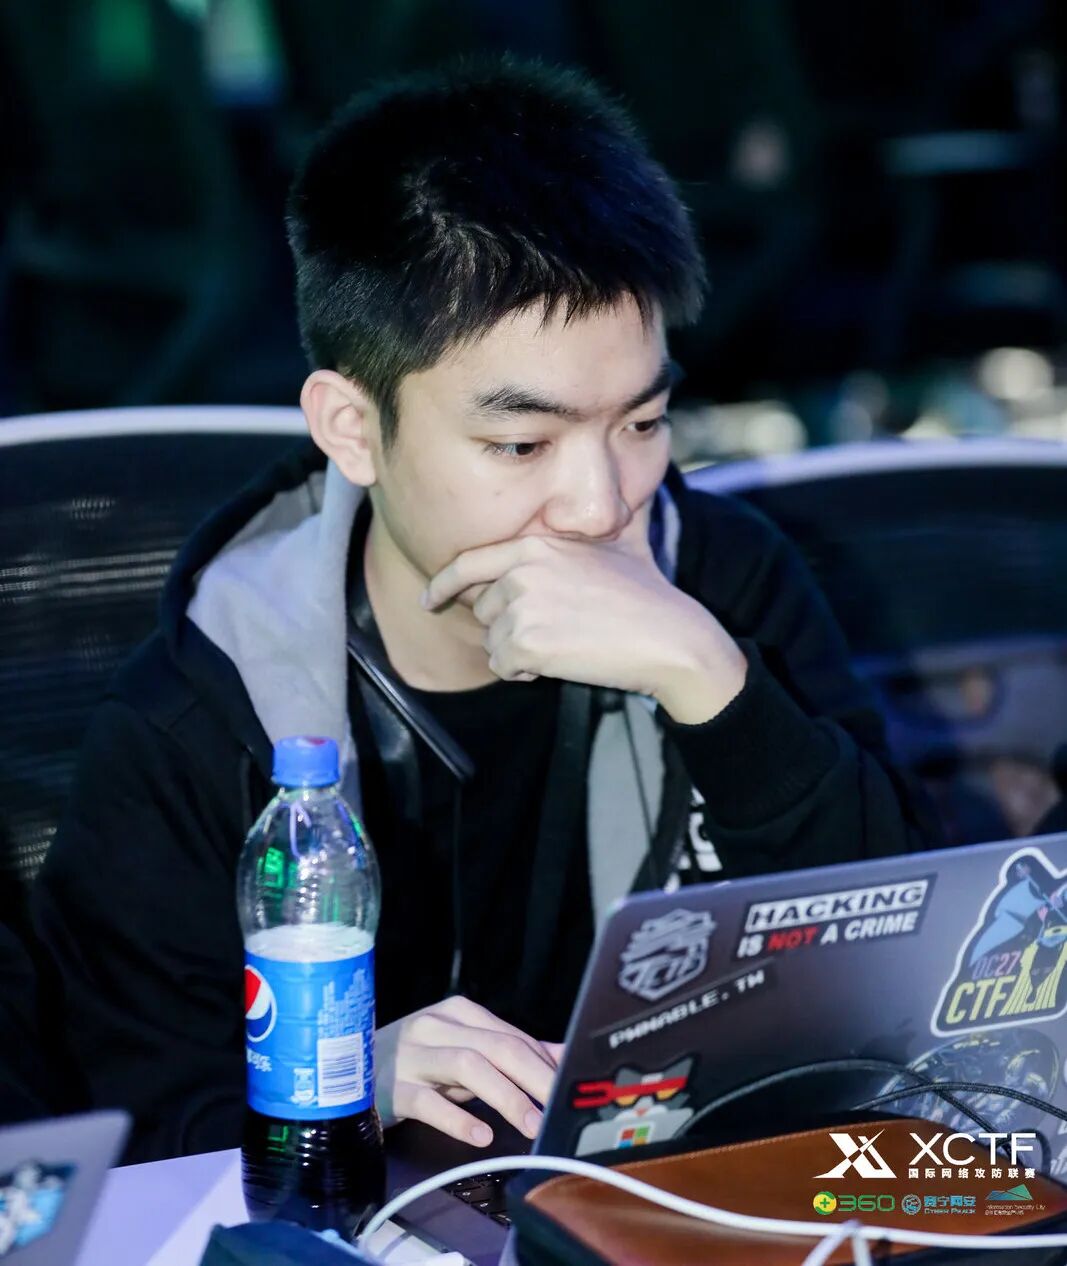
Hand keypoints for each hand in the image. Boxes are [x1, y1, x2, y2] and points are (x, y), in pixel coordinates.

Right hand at [375, 995, 562, 1145]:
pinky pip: (428, 1102)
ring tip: (531, 1124)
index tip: (571, 1091)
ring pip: (468, 1066)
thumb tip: (562, 1056)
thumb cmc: (413, 1064)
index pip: (512, 1035)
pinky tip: (480, 1135)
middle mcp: (436, 1027)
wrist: (343, 1073)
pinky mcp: (392, 1088)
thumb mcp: (462, 1051)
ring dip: (506, 1096)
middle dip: (535, 1077)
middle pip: (497, 1046)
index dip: (545, 1064)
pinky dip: (457, 1118)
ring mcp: (412, 1056)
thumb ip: (508, 1052)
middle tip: (559, 1108)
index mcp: (458, 1014)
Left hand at [423, 522, 746, 721]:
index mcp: (534, 545)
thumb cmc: (647, 592)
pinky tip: (561, 662)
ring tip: (564, 644)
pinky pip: (503, 666)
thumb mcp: (620, 540)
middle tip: (557, 631)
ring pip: (494, 641)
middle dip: (511, 627)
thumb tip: (612, 493)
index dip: (444, 583)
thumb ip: (594, 523)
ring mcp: (522, 607)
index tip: (429, 598)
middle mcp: (521, 571)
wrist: (667, 636)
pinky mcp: (526, 643)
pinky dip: (526, 673)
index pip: (469, 563)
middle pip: (485, 610)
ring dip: (520, 652)